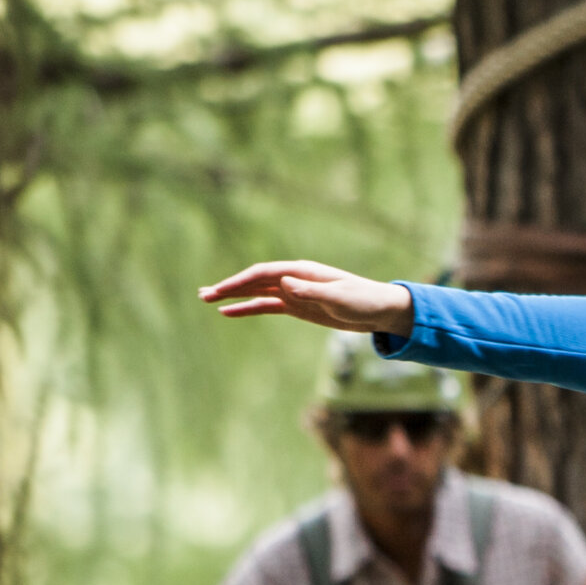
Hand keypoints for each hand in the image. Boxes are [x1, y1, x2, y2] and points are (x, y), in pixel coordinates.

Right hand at [200, 261, 415, 336]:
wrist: (382, 310)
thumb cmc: (364, 301)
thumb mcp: (339, 298)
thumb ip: (311, 291)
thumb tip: (283, 283)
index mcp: (302, 272)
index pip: (263, 274)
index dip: (240, 281)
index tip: (220, 290)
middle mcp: (294, 279)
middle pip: (254, 280)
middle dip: (229, 287)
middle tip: (203, 295)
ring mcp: (294, 292)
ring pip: (257, 292)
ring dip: (233, 296)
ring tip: (207, 300)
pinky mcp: (298, 307)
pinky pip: (267, 306)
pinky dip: (248, 308)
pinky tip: (230, 312)